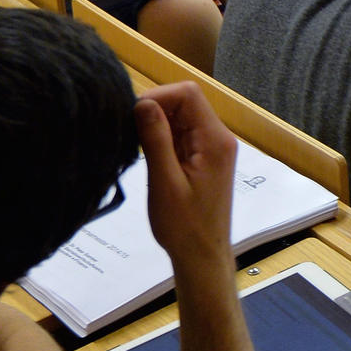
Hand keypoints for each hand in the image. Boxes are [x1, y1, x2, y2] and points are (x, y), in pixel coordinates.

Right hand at [135, 82, 240, 264]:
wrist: (202, 257)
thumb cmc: (184, 226)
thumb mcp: (165, 182)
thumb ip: (156, 140)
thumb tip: (143, 102)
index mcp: (215, 141)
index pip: (188, 94)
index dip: (158, 97)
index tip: (133, 117)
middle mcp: (218, 138)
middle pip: (185, 102)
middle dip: (155, 111)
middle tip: (132, 136)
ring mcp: (212, 148)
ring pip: (181, 118)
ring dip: (157, 126)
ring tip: (139, 149)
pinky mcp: (204, 159)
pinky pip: (182, 135)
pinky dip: (162, 139)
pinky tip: (149, 158)